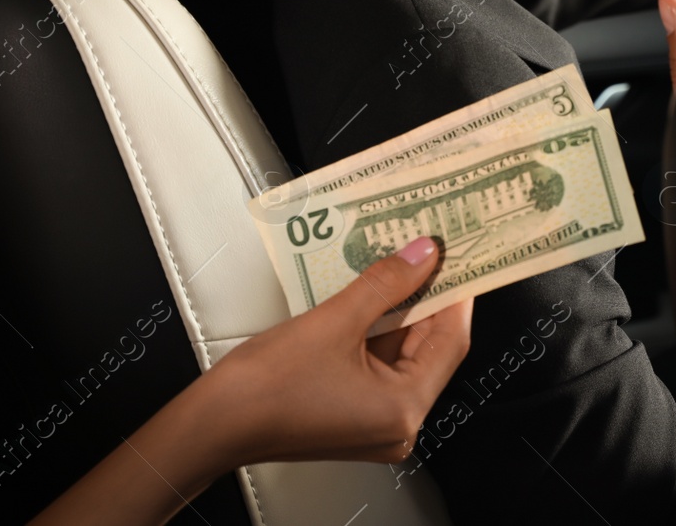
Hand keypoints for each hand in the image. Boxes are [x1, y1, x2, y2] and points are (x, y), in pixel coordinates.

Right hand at [212, 235, 472, 464]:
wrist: (215, 423)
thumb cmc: (266, 386)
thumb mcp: (334, 321)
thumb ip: (386, 284)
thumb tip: (423, 255)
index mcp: (403, 408)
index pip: (450, 340)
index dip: (457, 292)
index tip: (460, 255)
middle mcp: (398, 424)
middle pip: (430, 348)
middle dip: (428, 298)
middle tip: (430, 251)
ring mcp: (377, 424)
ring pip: (404, 355)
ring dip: (402, 312)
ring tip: (403, 263)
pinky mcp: (355, 417)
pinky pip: (381, 368)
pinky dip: (380, 333)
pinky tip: (375, 295)